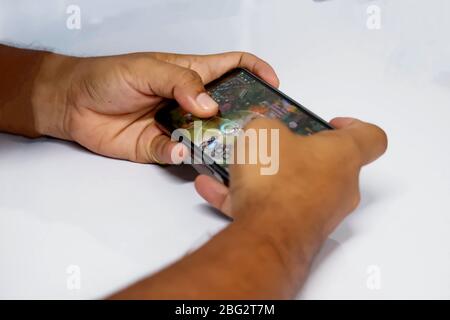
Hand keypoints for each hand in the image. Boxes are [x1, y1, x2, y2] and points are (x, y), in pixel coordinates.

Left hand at [33, 52, 278, 162]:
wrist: (73, 104)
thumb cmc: (107, 76)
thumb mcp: (147, 68)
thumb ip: (180, 83)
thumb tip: (209, 104)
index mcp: (190, 74)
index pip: (231, 66)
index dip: (255, 70)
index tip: (273, 83)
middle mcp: (188, 101)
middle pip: (226, 108)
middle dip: (243, 116)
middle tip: (254, 127)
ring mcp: (176, 126)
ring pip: (207, 137)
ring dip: (215, 143)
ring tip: (221, 146)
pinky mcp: (160, 147)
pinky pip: (178, 155)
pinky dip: (181, 155)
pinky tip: (177, 149)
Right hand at [195, 117, 386, 241]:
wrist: (267, 235)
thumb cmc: (278, 179)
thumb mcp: (263, 131)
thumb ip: (265, 126)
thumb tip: (261, 133)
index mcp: (343, 155)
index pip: (369, 137)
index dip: (354, 125)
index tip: (332, 123)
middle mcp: (339, 186)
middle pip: (324, 163)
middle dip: (296, 153)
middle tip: (271, 145)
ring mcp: (319, 212)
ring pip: (292, 187)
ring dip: (265, 176)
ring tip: (234, 167)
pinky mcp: (296, 231)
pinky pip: (269, 208)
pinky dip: (245, 198)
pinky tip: (214, 188)